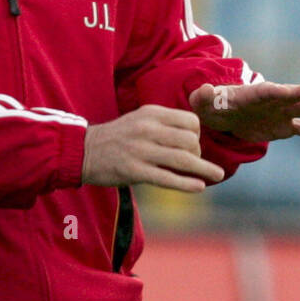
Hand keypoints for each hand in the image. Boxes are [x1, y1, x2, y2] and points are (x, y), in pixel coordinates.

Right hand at [81, 105, 224, 191]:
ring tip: (216, 175)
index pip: (189, 121)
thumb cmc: (116, 138)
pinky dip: (186, 184)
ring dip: (203, 169)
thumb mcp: (139, 120)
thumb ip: (163, 125)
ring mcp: (140, 150)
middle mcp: (147, 129)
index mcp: (150, 114)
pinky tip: (199, 187)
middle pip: (189, 140)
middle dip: (199, 153)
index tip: (195, 145)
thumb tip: (192, 138)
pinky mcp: (134, 171)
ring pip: (182, 159)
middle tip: (198, 164)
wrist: (83, 151)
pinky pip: (167, 178)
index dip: (198, 134)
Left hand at [189, 82, 299, 143]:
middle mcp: (271, 100)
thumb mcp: (202, 101)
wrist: (223, 115)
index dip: (276, 91)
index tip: (287, 90)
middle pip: (288, 96)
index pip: (265, 91)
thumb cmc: (212, 105)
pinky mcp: (286, 127)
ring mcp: (281, 113)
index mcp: (251, 94)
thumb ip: (202, 96)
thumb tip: (203, 90)